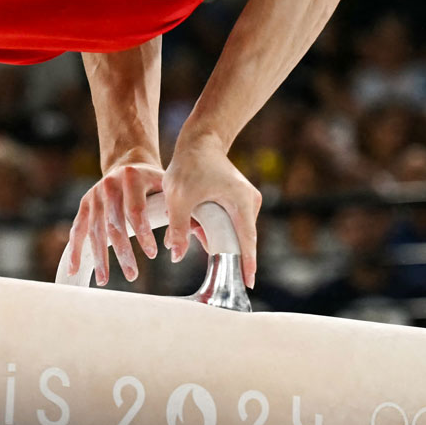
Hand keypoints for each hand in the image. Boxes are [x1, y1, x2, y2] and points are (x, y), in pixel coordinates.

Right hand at [67, 154, 163, 284]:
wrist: (129, 164)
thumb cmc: (154, 182)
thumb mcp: (168, 187)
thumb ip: (175, 211)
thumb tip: (179, 244)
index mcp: (131, 177)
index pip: (135, 209)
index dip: (143, 233)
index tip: (153, 255)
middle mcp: (109, 184)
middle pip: (113, 223)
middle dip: (122, 252)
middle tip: (132, 275)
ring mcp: (94, 195)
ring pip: (95, 230)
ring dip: (100, 257)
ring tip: (105, 280)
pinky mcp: (84, 204)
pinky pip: (78, 229)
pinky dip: (75, 250)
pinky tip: (74, 270)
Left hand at [163, 130, 262, 288]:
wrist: (199, 140)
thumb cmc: (189, 164)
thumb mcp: (179, 198)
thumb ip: (178, 228)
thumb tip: (176, 256)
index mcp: (243, 203)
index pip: (247, 242)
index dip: (246, 265)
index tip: (248, 284)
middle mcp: (250, 202)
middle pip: (238, 237)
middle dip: (221, 250)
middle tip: (213, 265)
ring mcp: (245, 200)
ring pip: (230, 228)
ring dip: (213, 236)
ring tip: (195, 236)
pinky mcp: (236, 199)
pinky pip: (227, 220)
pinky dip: (212, 226)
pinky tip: (195, 226)